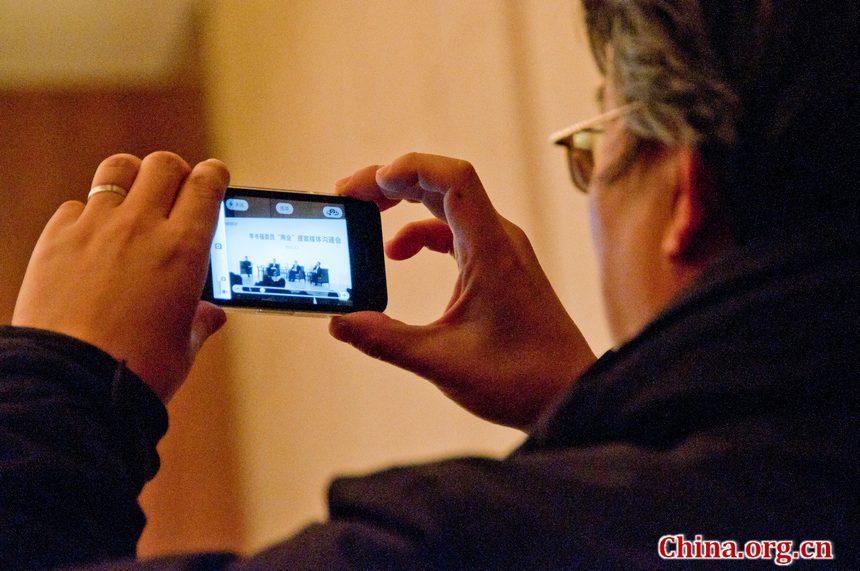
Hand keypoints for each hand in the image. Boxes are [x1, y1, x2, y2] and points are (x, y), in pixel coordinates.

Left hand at [12, 152, 229, 401]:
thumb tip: (212, 315)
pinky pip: (75, 207)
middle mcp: (142, 226)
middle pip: (163, 165)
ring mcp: (96, 228)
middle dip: (175, 172)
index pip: (206, 183)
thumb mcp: (184, 346)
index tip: (214, 178)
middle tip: (175, 191)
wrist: (73, 383)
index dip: (214, 175)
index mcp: (185, 248)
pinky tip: (92, 240)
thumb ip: (201, 321)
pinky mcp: (57, 239)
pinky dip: (88, 216)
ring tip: (132, 200)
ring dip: (131, 178)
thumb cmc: (138, 369)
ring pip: (118, 170)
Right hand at [331, 153, 595, 428]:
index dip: (410, 168)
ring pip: (447, 206)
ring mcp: (500, 250)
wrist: (568, 392)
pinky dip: (421, 234)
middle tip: (349, 195)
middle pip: (442, 184)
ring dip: (403, 205)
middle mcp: (499, 239)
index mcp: (491, 250)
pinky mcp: (498, 266)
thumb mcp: (442, 361)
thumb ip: (386, 340)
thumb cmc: (521, 378)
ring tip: (364, 215)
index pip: (454, 178)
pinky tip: (397, 255)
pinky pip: (454, 231)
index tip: (371, 184)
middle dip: (391, 183)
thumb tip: (339, 322)